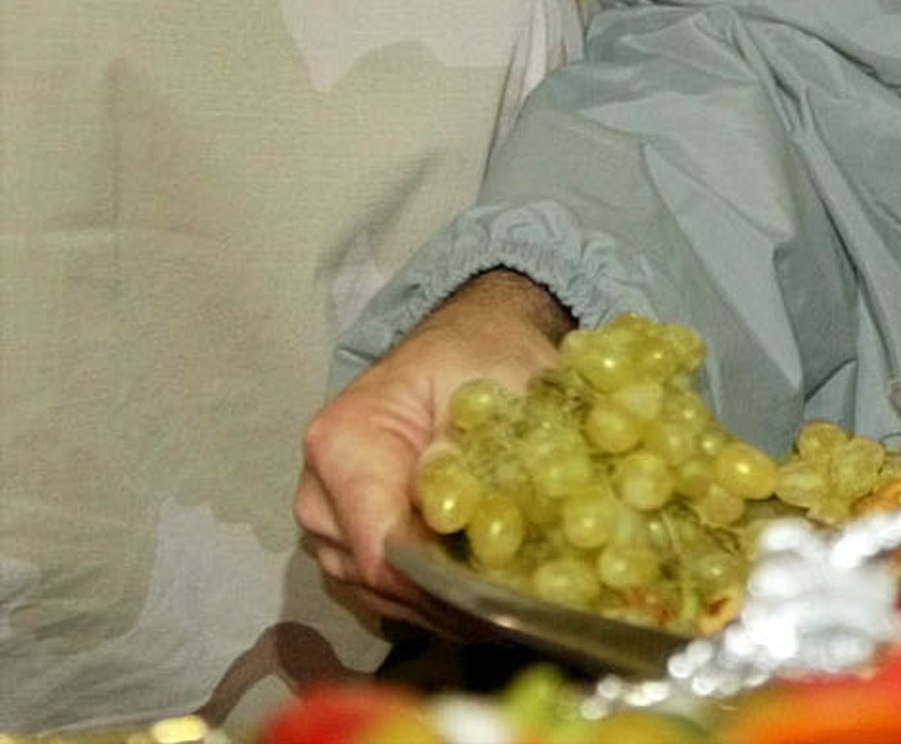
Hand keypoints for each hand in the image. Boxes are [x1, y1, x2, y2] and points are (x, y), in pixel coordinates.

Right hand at [297, 269, 571, 605]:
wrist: (460, 345)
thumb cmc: (477, 357)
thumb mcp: (492, 378)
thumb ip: (471, 439)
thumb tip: (448, 509)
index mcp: (342, 443)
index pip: (377, 544)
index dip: (432, 586)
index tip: (492, 606)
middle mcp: (320, 492)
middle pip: (376, 577)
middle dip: (445, 602)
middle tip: (517, 617)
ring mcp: (329, 524)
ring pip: (377, 592)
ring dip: (440, 607)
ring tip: (510, 614)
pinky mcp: (347, 542)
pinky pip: (383, 588)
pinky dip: (431, 599)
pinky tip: (483, 602)